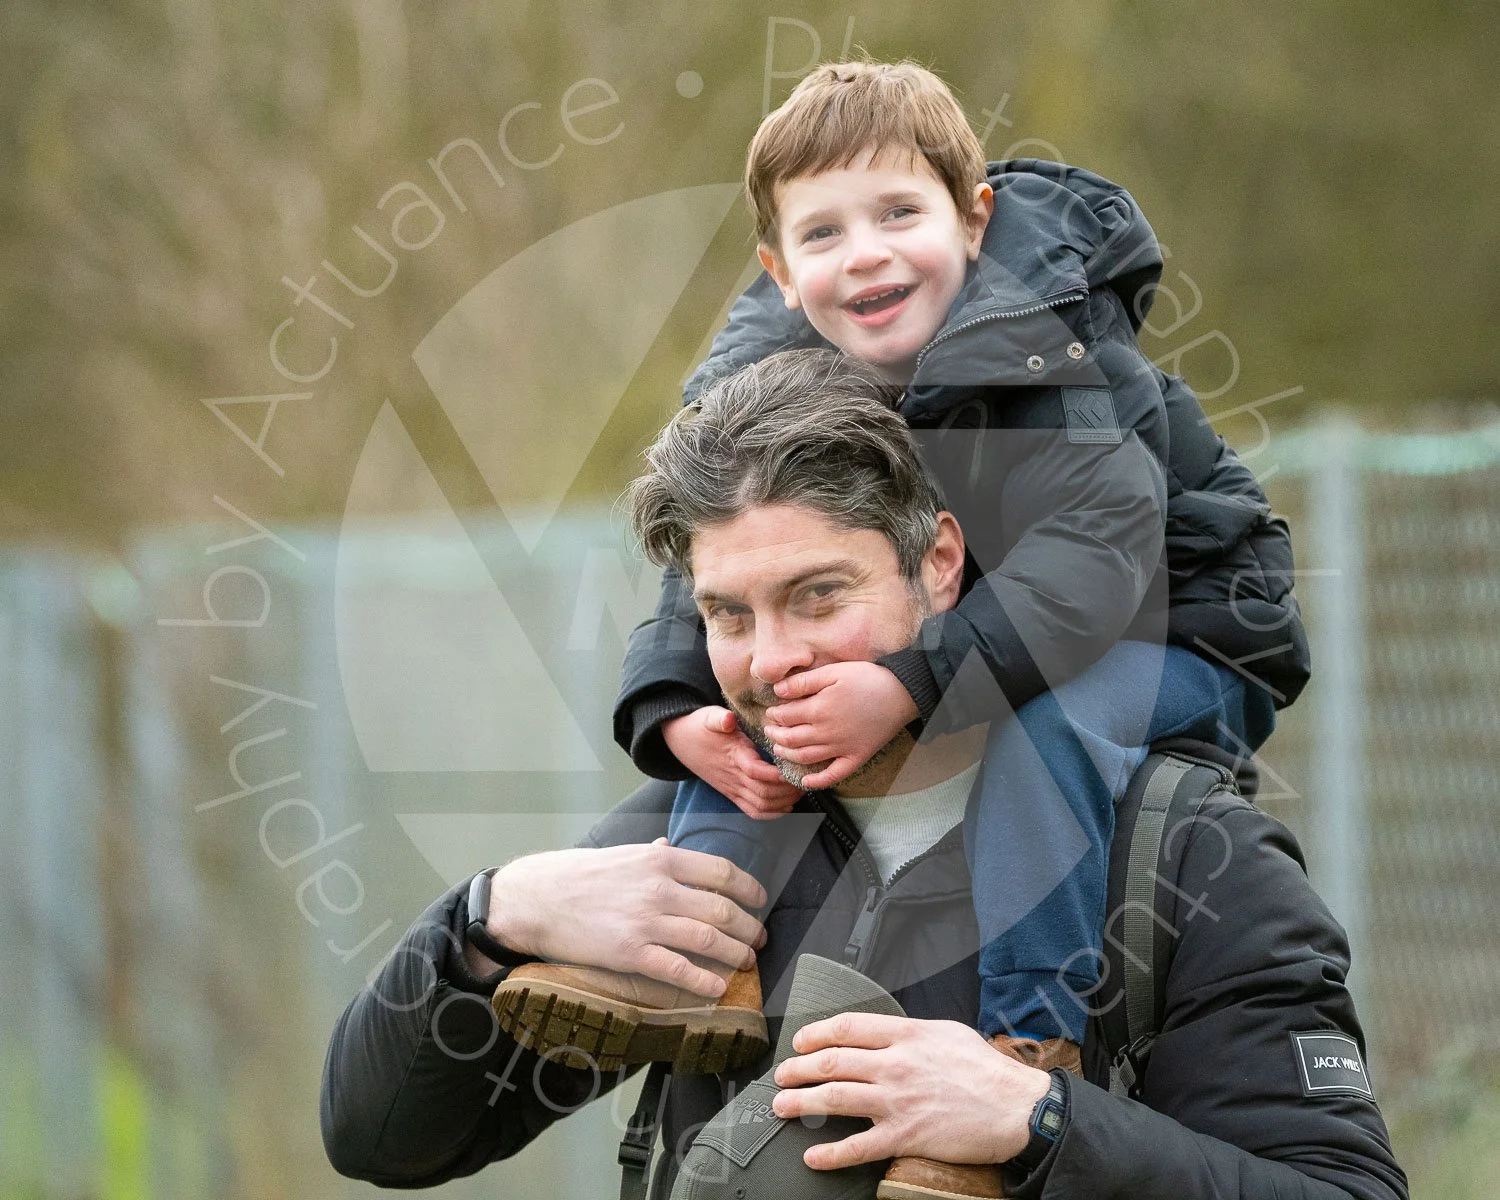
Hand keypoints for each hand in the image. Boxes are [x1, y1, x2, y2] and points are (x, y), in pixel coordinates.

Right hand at [485, 839, 767, 997]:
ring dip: (736, 954)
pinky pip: (678, 969)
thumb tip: (671, 846)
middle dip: (749, 928)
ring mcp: (646, 921)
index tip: (760, 901)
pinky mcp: (629, 953)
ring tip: (746, 962)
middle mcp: (659, 887)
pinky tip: (717, 986)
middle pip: (723, 909)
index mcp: (660, 859)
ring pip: (709, 939)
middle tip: (759, 940)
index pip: (722, 871)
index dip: (749, 889)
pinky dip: (704, 981)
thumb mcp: (620, 853)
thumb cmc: (576, 875)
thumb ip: (652, 853)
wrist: (534, 898)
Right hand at [663, 705, 803, 817]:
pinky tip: (787, 805)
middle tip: (805, 779)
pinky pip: (753, 811)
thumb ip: (719, 718)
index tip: (795, 767)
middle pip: (763, 793)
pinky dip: (772, 813)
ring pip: (760, 806)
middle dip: (787, 790)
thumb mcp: (708, 716)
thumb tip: (729, 720)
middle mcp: (733, 777)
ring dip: (783, 802)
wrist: (680, 741)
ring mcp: (732, 789)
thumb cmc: (699, 726)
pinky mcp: (732, 794)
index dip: (778, 775)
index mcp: (733, 756)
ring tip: (800, 791)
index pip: (757, 772)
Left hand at [764, 662, 918, 789]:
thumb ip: (804, 682)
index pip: (786, 717)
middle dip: (775, 735)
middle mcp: (826, 733)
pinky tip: (806, 782)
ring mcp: (841, 748)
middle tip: (769, 731)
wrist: (901, 693)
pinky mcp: (856, 758)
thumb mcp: (833, 672)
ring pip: (805, 758)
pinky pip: (833, 775)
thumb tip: (777, 690)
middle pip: (791, 739)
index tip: (771, 712)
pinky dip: (817, 782)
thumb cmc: (867, 678)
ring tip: (779, 749)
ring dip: (787, 755)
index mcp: (819, 710)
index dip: (774, 715)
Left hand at [770, 1013, 1051, 1168]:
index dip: (816, 1033)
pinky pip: (859, 1147)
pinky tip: (812, 1156)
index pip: (847, 1027)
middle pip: (833, 1062)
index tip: (800, 1041)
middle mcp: (896, 1065)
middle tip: (782, 1075)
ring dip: (802, 1103)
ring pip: (836, 1099)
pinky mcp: (906, 1136)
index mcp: (906, 1035)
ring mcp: (898, 1101)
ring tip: (782, 1106)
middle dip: (799, 1068)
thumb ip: (909, 1032)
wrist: (1016, 1107)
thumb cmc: (985, 1069)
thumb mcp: (946, 1033)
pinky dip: (831, 1154)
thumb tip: (883, 1034)